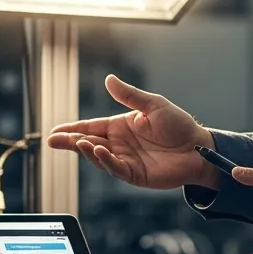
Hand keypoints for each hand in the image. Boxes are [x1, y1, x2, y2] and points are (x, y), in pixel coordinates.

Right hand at [46, 75, 215, 189]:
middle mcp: (119, 144)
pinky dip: (106, 161)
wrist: (199, 148)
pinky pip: (116, 168)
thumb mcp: (153, 105)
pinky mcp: (135, 174)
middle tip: (53, 141)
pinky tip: (99, 152)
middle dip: (70, 142)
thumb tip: (109, 79)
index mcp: (120, 126)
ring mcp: (126, 160)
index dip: (72, 129)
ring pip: (98, 157)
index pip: (90, 127)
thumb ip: (130, 95)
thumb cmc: (179, 125)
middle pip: (88, 143)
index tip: (54, 131)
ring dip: (86, 151)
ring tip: (77, 143)